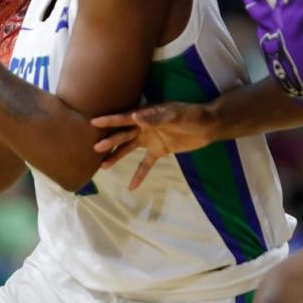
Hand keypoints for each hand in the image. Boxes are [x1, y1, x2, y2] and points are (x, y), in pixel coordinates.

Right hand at [91, 103, 214, 190]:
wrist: (209, 125)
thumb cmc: (193, 115)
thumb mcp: (176, 115)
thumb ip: (157, 118)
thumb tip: (136, 117)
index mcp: (147, 114)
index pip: (125, 118)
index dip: (110, 120)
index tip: (94, 122)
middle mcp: (145, 126)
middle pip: (123, 134)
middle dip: (109, 140)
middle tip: (94, 148)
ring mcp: (151, 139)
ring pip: (129, 149)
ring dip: (117, 156)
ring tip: (103, 166)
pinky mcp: (159, 150)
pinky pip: (146, 164)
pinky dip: (139, 174)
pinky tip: (131, 187)